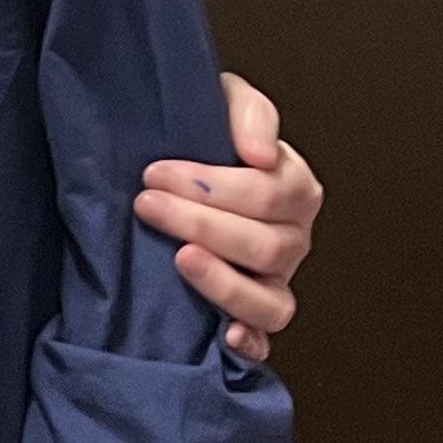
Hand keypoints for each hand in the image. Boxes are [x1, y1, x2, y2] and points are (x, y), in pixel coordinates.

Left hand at [134, 71, 319, 361]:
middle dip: (202, 223)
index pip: (268, 193)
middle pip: (266, 247)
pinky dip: (249, 341)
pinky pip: (264, 339)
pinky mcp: (253, 316)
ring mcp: (275, 283)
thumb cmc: (201, 134)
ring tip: (180, 259)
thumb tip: (260, 153)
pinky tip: (223, 336)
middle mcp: (292, 240)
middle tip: (148, 204)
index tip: (157, 172)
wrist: (171, 166)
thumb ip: (248, 114)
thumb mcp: (223, 101)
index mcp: (294, 189)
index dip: (214, 185)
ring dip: (224, 283)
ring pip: (271, 301)